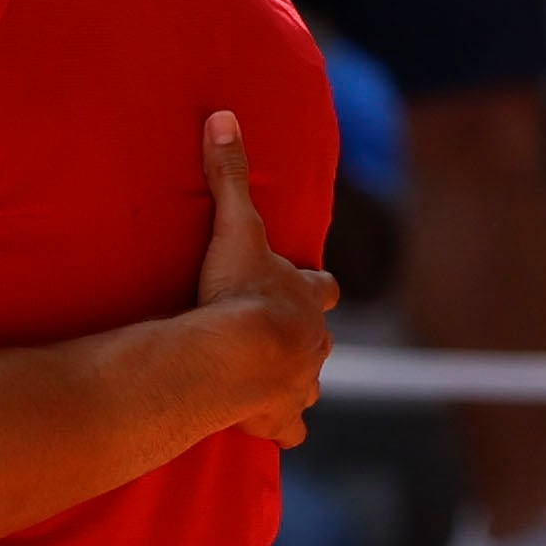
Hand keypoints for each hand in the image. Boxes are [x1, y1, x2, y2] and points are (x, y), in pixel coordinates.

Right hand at [193, 111, 338, 447]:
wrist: (240, 355)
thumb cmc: (241, 292)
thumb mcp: (235, 225)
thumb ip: (228, 172)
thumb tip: (223, 114)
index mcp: (309, 297)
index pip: (322, 287)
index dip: (311, 285)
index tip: (299, 283)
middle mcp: (316, 342)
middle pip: (319, 337)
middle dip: (301, 335)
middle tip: (272, 332)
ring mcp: (302, 384)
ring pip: (308, 384)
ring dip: (291, 380)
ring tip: (264, 380)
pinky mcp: (282, 420)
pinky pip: (288, 430)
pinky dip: (278, 427)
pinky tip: (262, 427)